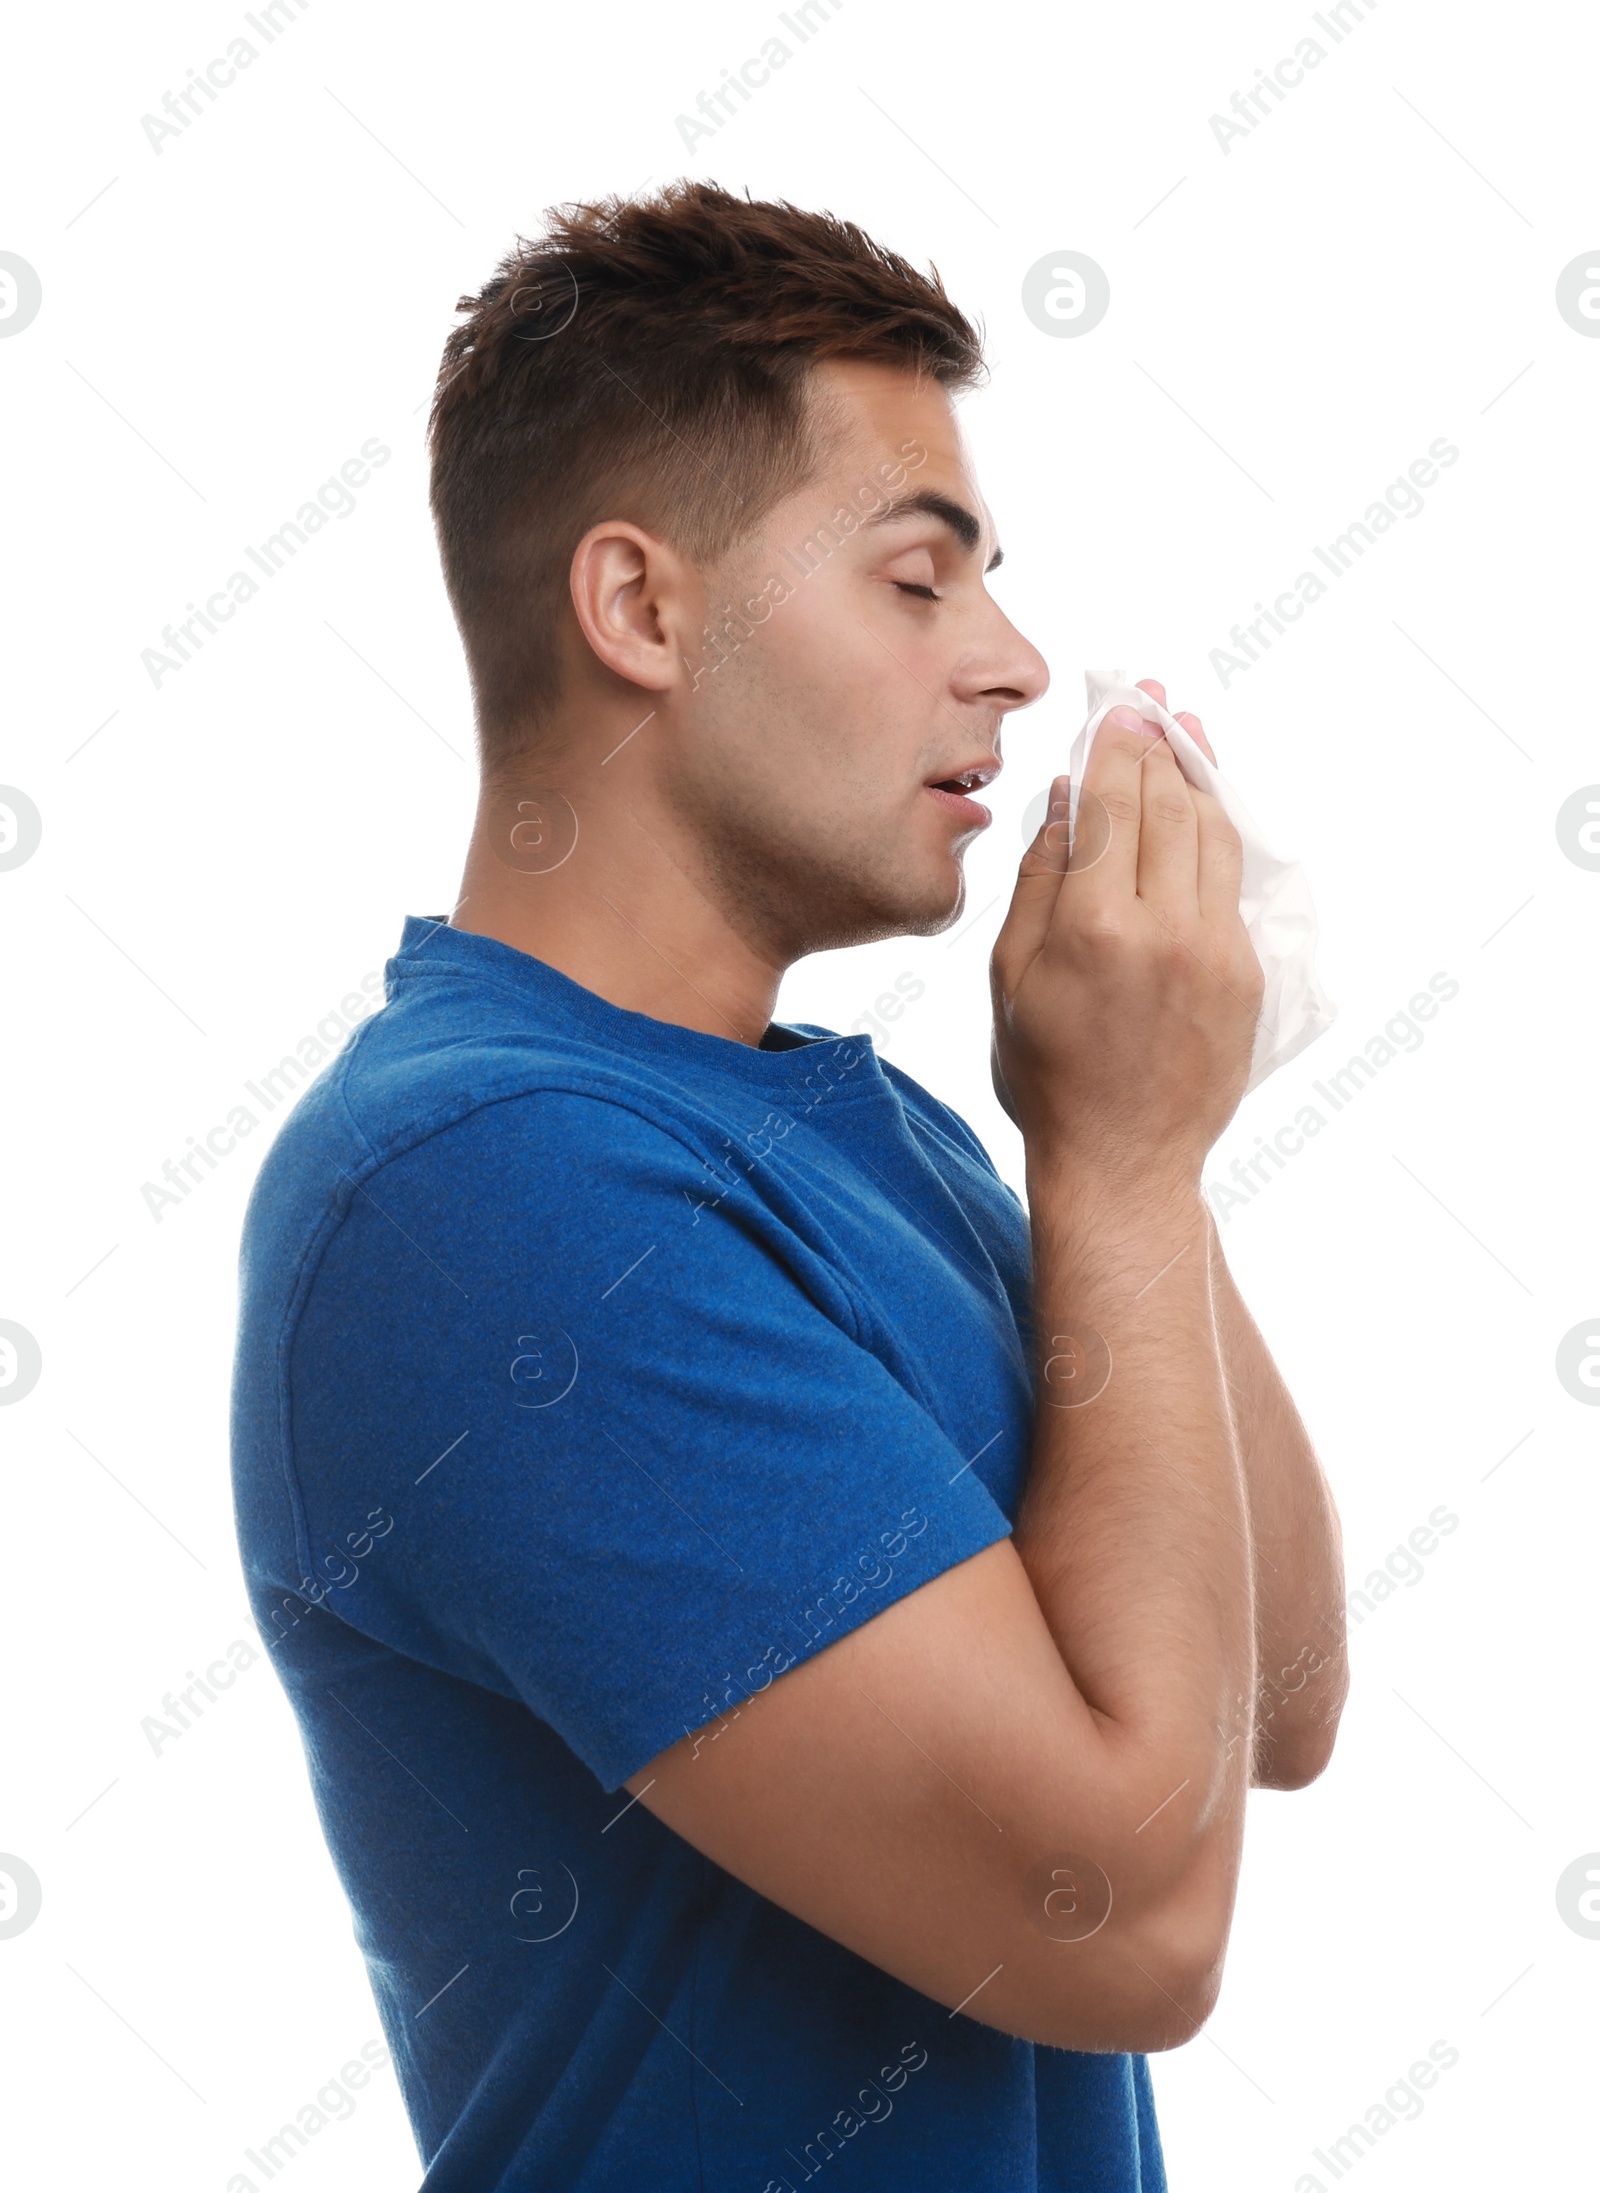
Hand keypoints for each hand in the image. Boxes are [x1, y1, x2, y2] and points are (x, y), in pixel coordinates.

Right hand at [989, 679, 1261, 1190]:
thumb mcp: (1012, 975)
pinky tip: (1203, 804)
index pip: (1114, 804)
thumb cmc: (1047, 1074)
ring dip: (1197, 776)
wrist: (1123, 1159)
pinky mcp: (1246, 972)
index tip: (1118, 705)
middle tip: (1150, 700)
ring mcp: (1216, 950)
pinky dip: (1217, 831)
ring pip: (1214, 833)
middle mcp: (1165, 929)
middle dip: (1157, 745)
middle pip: (1168, 805)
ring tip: (1184, 732)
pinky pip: (1231, 880)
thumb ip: (1040, 879)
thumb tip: (1068, 798)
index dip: (1116, 746)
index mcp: (1094, 928)